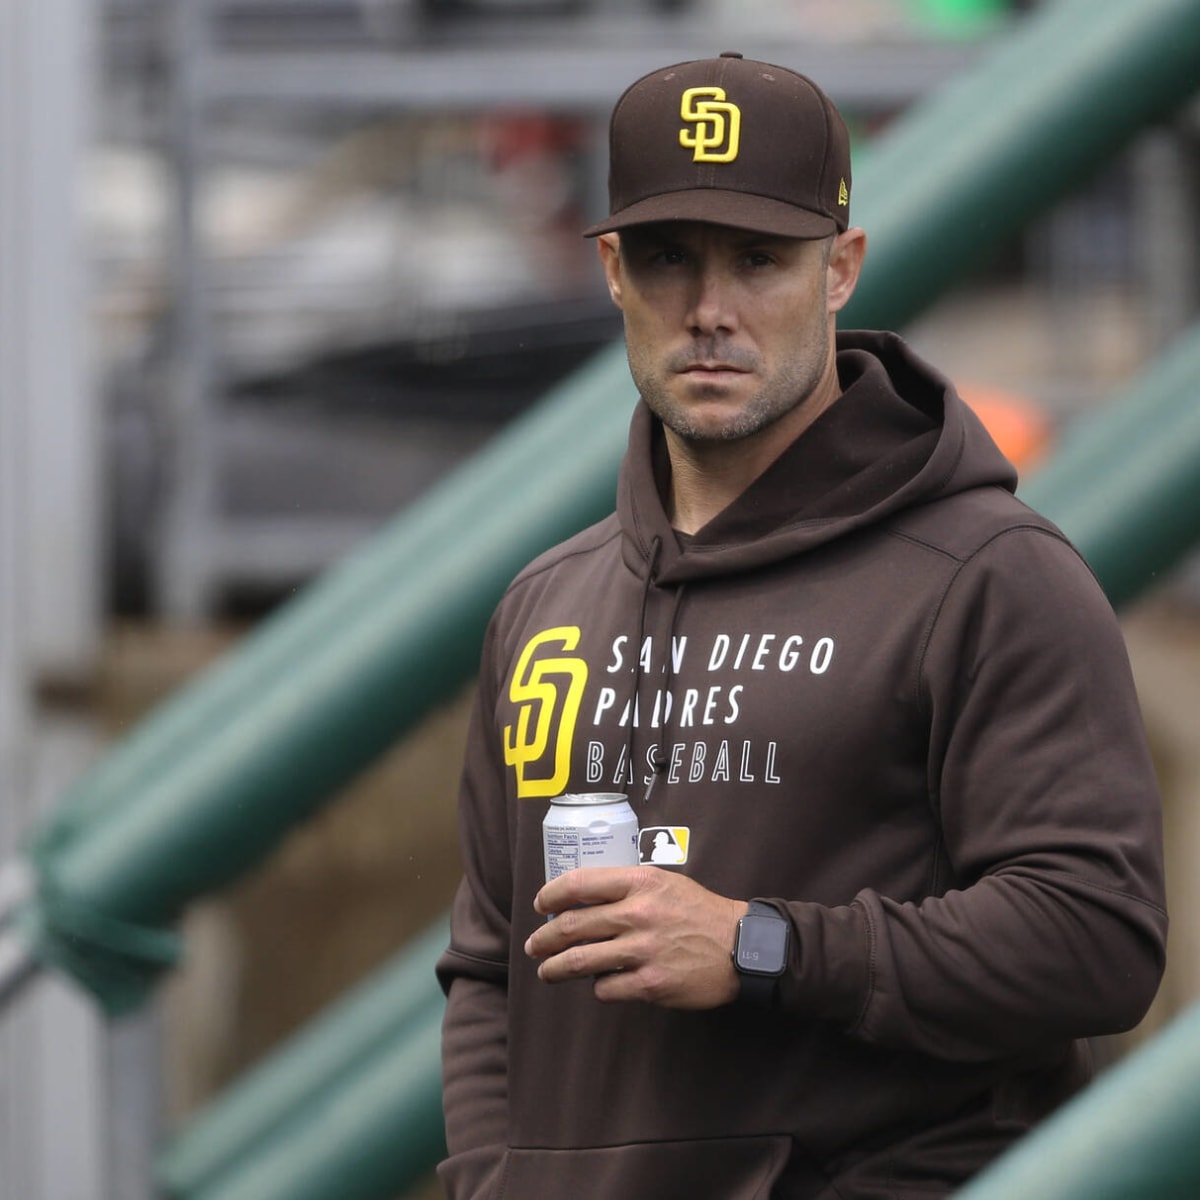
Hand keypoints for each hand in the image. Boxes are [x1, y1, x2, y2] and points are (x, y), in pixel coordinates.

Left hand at [524, 866, 748, 1008]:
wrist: (740, 947)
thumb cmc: (699, 912)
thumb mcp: (665, 883)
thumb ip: (627, 888)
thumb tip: (582, 901)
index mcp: (640, 883)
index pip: (580, 883)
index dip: (552, 895)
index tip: (541, 905)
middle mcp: (638, 914)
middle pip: (572, 926)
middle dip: (544, 939)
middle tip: (533, 946)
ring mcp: (643, 951)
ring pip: (579, 961)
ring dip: (555, 969)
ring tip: (547, 972)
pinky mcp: (651, 984)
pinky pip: (605, 988)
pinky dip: (598, 987)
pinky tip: (601, 983)